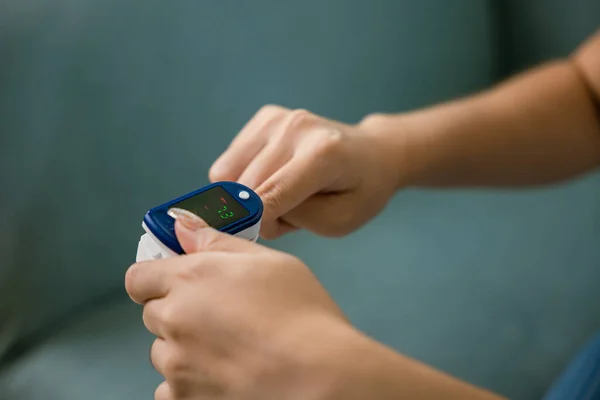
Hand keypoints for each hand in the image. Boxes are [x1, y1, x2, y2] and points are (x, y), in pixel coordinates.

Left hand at [125, 210, 353, 399]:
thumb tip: (182, 228)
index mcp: (189, 279)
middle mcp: (173, 320)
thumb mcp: (269, 262)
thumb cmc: (301, 313)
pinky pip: (169, 389)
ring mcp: (176, 365)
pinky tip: (221, 375)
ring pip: (163, 352)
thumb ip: (217, 243)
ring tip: (227, 350)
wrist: (319, 375)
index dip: (156, 279)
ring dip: (183, 348)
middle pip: (152, 314)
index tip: (178, 283)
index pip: (138, 278)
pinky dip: (187, 383)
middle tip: (219, 316)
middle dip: (177, 311)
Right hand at [209, 105, 401, 238]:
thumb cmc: (359, 192)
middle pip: (246, 186)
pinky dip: (241, 178)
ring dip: (246, 195)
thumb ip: (294, 218)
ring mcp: (278, 118)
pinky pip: (229, 162)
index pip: (270, 195)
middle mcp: (296, 128)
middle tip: (286, 217)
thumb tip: (251, 207)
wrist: (373, 153)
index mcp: (323, 153)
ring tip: (279, 196)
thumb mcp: (338, 221)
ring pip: (228, 174)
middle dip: (257, 211)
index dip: (257, 223)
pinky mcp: (265, 117)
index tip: (259, 234)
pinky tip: (271, 178)